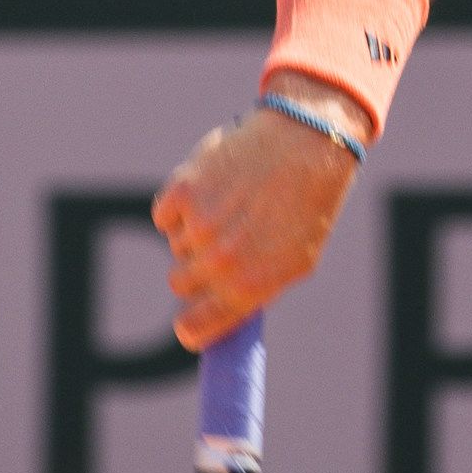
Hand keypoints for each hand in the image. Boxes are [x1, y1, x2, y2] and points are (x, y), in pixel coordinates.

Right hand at [153, 85, 361, 350]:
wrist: (307, 144)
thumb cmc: (305, 207)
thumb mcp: (294, 262)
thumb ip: (254, 293)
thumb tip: (217, 318)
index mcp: (251, 286)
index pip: (194, 326)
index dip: (189, 328)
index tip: (187, 325)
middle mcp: (222, 261)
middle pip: (179, 282)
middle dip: (196, 269)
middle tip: (223, 243)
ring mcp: (199, 226)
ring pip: (176, 246)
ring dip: (195, 232)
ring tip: (232, 207)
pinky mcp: (182, 192)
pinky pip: (164, 217)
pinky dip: (180, 206)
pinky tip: (213, 190)